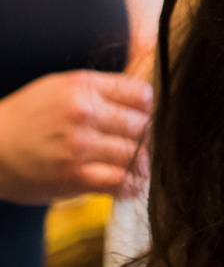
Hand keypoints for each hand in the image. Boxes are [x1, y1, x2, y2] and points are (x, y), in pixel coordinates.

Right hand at [0, 70, 152, 204]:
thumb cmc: (26, 117)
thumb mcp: (60, 87)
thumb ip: (99, 90)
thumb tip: (142, 98)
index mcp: (84, 87)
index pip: (141, 94)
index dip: (148, 108)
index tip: (143, 118)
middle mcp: (85, 113)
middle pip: (141, 125)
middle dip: (146, 137)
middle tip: (142, 146)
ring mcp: (80, 145)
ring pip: (134, 154)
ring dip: (141, 164)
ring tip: (139, 168)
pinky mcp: (74, 176)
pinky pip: (118, 181)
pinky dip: (130, 186)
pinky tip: (130, 186)